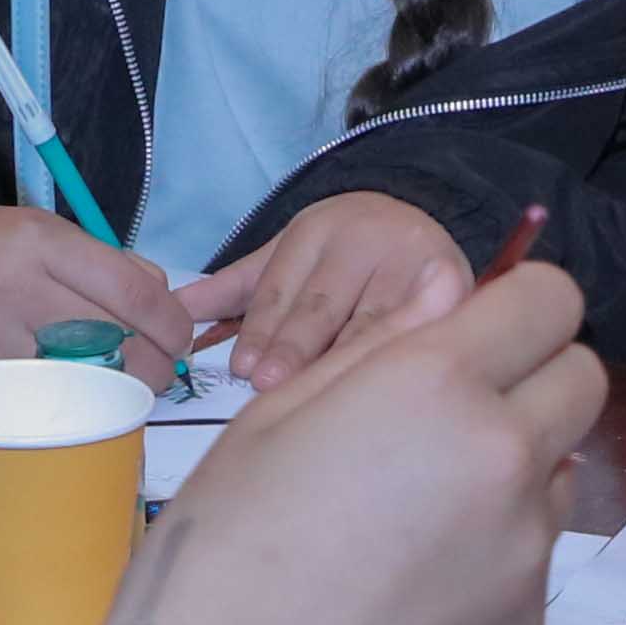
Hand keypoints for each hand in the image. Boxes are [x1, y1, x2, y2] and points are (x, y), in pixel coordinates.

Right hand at [0, 189, 200, 392]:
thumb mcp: (26, 229)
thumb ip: (97, 262)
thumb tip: (163, 303)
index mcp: (33, 239)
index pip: (133, 289)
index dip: (172, 325)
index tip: (179, 340)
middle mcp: (10, 288)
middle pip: (117, 342)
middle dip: (152, 367)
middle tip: (155, 373)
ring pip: (84, 384)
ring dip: (115, 395)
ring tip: (117, 389)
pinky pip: (42, 410)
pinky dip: (69, 412)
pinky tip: (72, 405)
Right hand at [117, 268, 606, 624]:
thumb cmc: (222, 550)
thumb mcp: (275, 417)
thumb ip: (378, 346)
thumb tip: (446, 296)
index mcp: (437, 384)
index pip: (548, 299)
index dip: (517, 306)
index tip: (480, 334)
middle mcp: (505, 455)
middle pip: (582, 380)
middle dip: (533, 379)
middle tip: (452, 420)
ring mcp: (526, 546)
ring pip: (562, 472)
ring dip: (516, 471)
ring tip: (420, 517)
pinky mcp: (527, 622)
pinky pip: (532, 558)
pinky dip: (492, 555)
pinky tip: (414, 589)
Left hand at [182, 191, 472, 378]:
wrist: (421, 228)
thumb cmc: (342, 258)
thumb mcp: (288, 261)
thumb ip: (233, 290)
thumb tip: (171, 311)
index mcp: (318, 228)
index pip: (282, 286)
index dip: (262, 328)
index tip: (245, 367)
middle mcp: (366, 236)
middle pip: (323, 303)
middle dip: (295, 346)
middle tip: (269, 384)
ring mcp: (412, 258)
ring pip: (373, 320)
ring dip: (346, 360)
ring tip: (323, 396)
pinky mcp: (454, 281)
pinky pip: (422, 327)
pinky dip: (403, 354)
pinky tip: (388, 384)